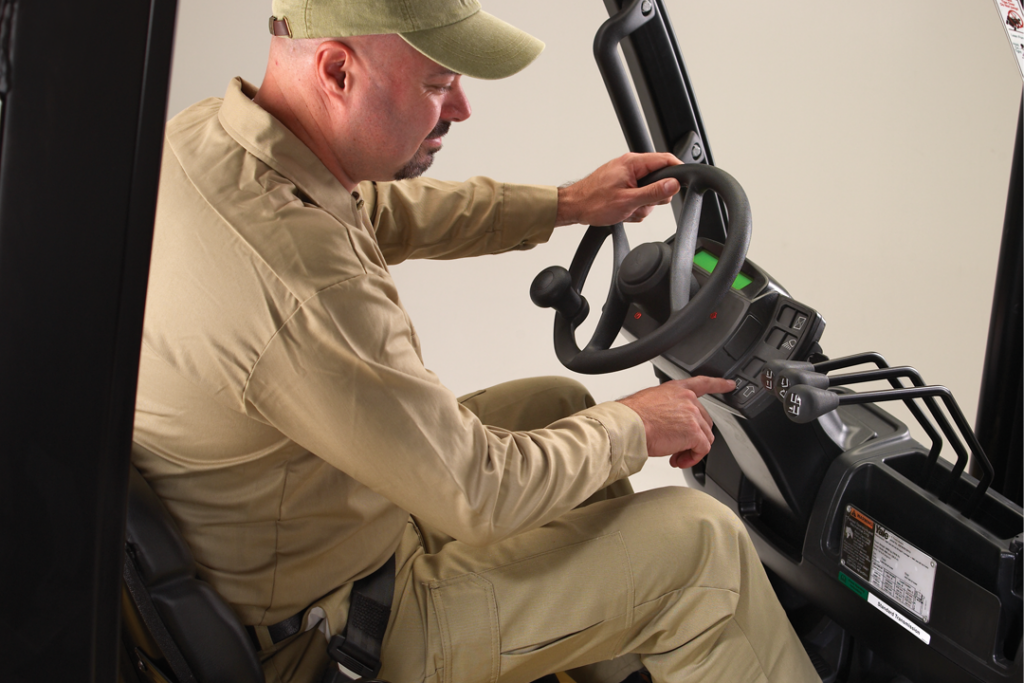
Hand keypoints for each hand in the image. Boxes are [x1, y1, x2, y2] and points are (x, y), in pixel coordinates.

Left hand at [556, 153, 682, 226]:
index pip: (666, 160)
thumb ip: (653, 192)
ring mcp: (626, 177)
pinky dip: (633, 208)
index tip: (683, 184)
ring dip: (641, 206)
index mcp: (633, 163)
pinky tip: (622, 211)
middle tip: (639, 204)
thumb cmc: (593, 202)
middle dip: (653, 198)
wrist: (574, 207)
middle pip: (659, 180)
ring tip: (626, 210)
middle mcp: (631, 167)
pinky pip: (638, 199)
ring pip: (648, 193)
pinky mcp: (623, 187)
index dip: (677, 172)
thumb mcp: (628, 200)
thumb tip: (673, 184)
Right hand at [617, 376, 735, 468]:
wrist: (629, 426)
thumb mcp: (650, 402)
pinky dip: (692, 458)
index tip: (730, 385)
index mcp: (676, 389)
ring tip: (675, 455)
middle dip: (693, 437)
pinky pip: (702, 450)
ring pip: (704, 437)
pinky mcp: (694, 432)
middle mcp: (687, 399)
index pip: (702, 383)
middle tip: (677, 447)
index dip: (719, 384)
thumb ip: (667, 408)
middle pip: (704, 421)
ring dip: (691, 450)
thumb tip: (669, 424)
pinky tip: (678, 460)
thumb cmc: (632, 417)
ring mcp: (692, 415)